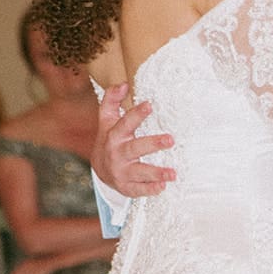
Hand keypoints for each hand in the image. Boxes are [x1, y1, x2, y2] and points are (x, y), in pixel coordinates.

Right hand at [92, 83, 175, 198]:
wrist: (99, 169)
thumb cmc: (108, 139)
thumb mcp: (107, 119)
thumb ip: (112, 99)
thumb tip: (124, 84)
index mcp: (114, 136)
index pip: (125, 123)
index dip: (136, 114)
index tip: (150, 105)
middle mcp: (117, 154)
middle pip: (134, 149)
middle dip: (152, 144)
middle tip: (171, 140)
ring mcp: (121, 172)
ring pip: (138, 172)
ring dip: (155, 173)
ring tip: (173, 173)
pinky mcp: (126, 187)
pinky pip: (138, 190)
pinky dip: (149, 190)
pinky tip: (163, 187)